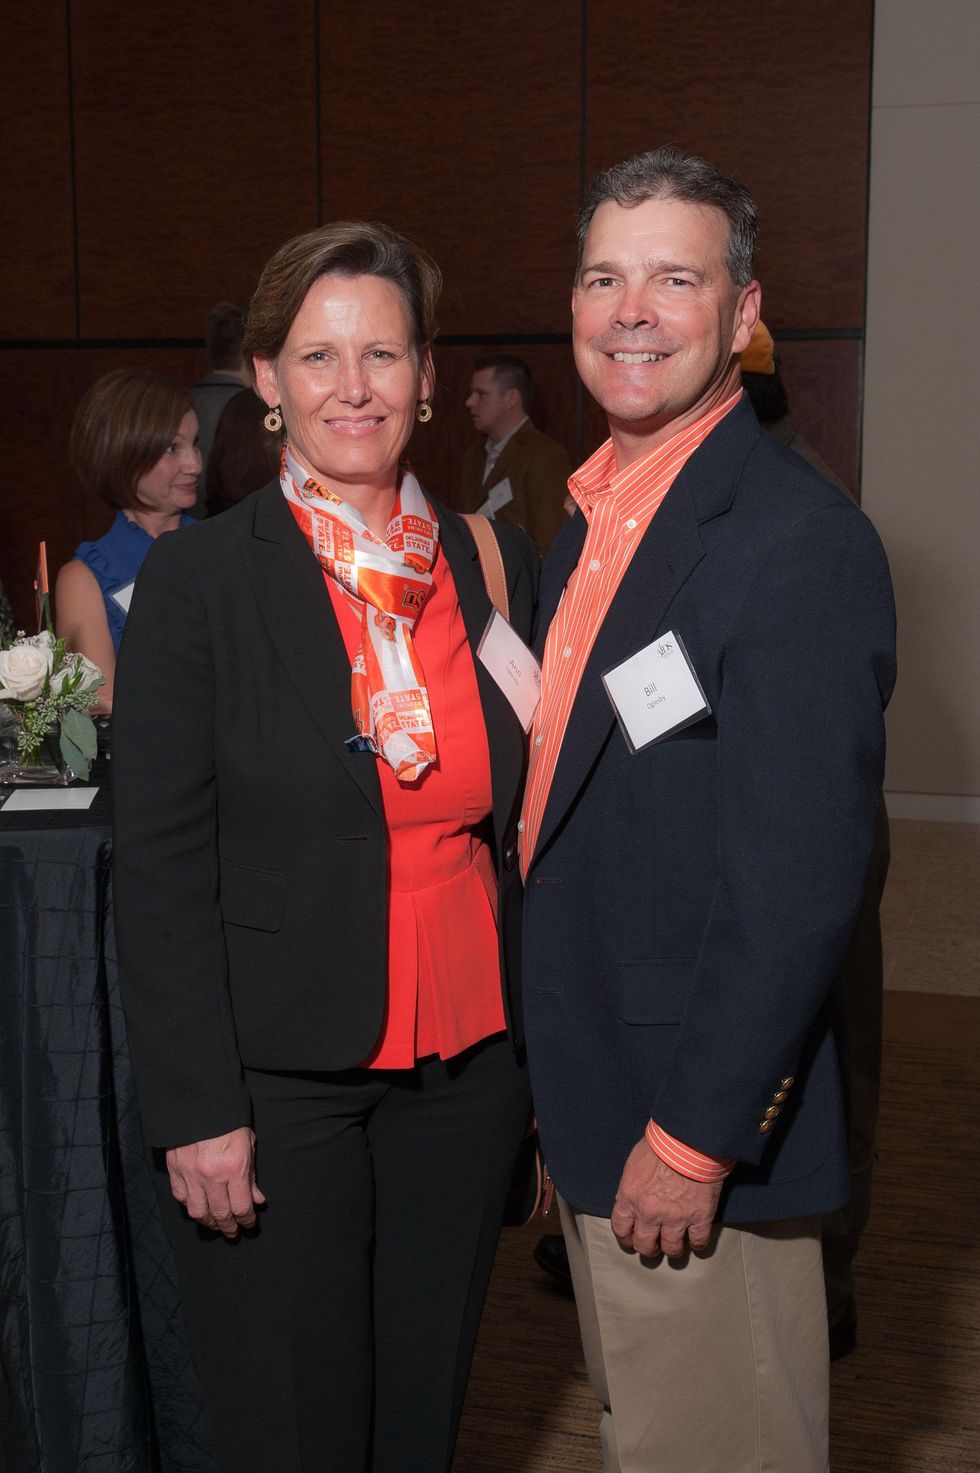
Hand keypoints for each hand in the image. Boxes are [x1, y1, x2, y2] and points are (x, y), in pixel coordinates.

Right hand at [166, 1126, 265, 1237]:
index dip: (247, 1220)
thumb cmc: (229, 1119)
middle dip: (228, 1227)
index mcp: (234, 1167)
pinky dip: (190, 1206)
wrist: (200, 1099)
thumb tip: (256, 1199)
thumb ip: (251, 1174)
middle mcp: (211, 1175)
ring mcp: (190, 1173)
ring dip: (208, 1222)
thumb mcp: (248, 1142)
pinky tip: (198, 1208)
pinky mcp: (175, 1169)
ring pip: (198, 1212)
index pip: (241, 1207)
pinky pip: (181, 1197)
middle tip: (233, 1232)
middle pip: (220, 1214)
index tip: (249, 1224)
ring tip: (215, 1224)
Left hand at [610, 1138, 721, 1257]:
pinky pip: (699, 1241)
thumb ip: (629, 1186)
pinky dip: (698, 1244)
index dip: (626, 1238)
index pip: (621, 1229)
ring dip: (672, 1249)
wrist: (688, 1139)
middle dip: (647, 1248)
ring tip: (675, 1245)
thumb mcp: (634, 1163)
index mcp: (630, 1198)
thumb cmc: (659, 1143)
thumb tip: (625, 1200)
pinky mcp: (700, 1217)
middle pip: (644, 1245)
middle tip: (653, 1245)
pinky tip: (696, 1240)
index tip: (631, 1239)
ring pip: (671, 1249)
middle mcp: (650, 1213)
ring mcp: (676, 1218)